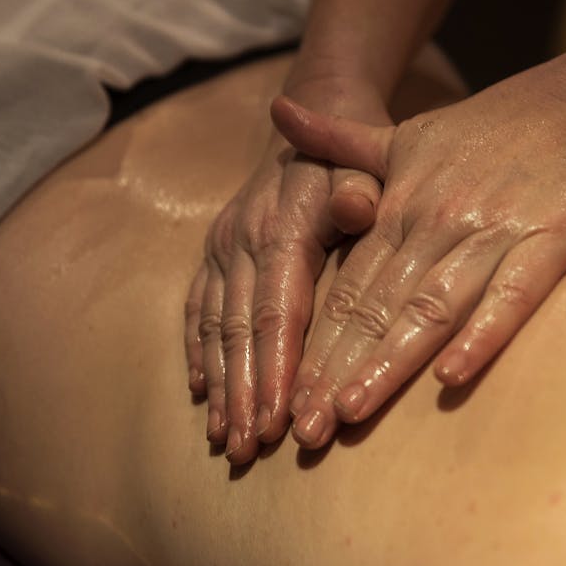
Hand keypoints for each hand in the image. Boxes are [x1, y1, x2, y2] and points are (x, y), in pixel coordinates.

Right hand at [185, 75, 389, 464]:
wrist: (316, 114)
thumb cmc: (352, 154)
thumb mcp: (367, 162)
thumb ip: (362, 189)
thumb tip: (358, 207)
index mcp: (284, 226)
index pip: (278, 311)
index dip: (275, 369)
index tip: (277, 421)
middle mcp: (243, 239)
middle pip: (241, 330)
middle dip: (243, 394)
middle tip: (247, 450)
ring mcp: (223, 246)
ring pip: (215, 326)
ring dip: (219, 385)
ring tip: (225, 439)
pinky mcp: (215, 251)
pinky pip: (198, 308)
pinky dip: (198, 352)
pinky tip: (200, 392)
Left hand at [270, 73, 565, 448]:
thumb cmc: (488, 130)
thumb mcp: (404, 134)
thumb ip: (339, 141)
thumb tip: (277, 110)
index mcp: (400, 206)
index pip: (348, 289)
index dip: (315, 343)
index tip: (285, 396)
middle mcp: (437, 223)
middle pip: (379, 308)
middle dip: (338, 370)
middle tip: (305, 430)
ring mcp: (493, 231)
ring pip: (432, 306)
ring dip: (391, 360)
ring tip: (353, 409)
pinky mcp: (550, 239)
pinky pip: (512, 293)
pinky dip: (482, 333)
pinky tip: (452, 376)